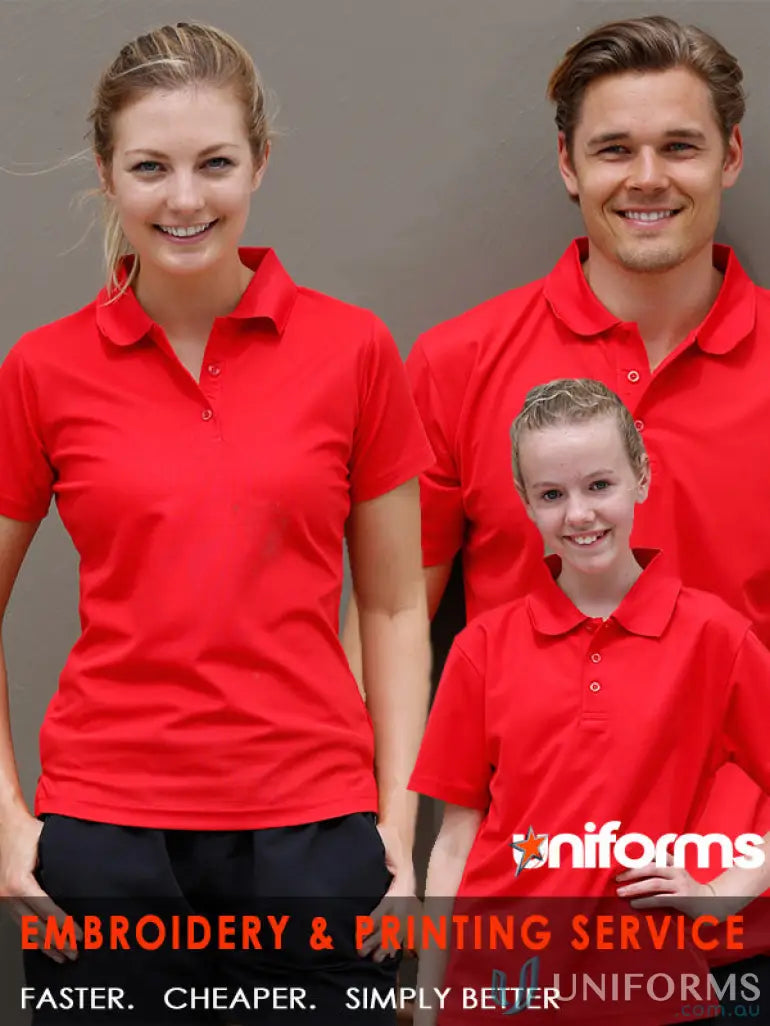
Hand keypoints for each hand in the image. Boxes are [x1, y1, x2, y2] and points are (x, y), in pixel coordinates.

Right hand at [0, 809, 78, 961]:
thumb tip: (84, 879)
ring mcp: (4, 899)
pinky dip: (32, 935)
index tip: (79, 936)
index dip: (63, 926)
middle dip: (56, 942)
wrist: (5, 825)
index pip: (46, 910)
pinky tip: (42, 943)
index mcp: (19, 883)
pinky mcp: (4, 898)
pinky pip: (19, 922)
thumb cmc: (28, 832)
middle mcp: (8, 895)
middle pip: (35, 926)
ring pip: (26, 928)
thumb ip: (61, 863)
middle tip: (74, 953)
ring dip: (44, 943)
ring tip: (60, 956)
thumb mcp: (47, 843)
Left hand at [359, 821, 420, 962]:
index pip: (390, 902)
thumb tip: (360, 864)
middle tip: (362, 951)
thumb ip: (374, 852)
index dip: (376, 918)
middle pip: (396, 919)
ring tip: (376, 958)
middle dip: (380, 937)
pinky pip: (405, 923)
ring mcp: (409, 895)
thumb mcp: (381, 839)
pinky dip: (397, 939)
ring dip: (389, 942)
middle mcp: (408, 889)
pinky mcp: (406, 899)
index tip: (362, 930)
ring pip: (402, 924)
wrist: (398, 833)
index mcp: (403, 878)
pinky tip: (390, 952)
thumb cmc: (388, 836)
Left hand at [616, 851, 714, 919]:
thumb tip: (636, 866)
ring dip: (635, 887)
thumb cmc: (689, 889)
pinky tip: (634, 903)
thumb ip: (662, 868)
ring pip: (654, 883)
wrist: (713, 903)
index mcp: (674, 863)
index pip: (655, 853)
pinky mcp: (682, 899)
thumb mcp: (677, 874)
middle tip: (617, 878)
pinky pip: (660, 899)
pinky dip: (645, 901)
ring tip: (620, 892)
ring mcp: (680, 885)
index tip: (622, 857)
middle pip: (651, 867)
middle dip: (632, 872)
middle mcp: (677, 871)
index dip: (638, 853)